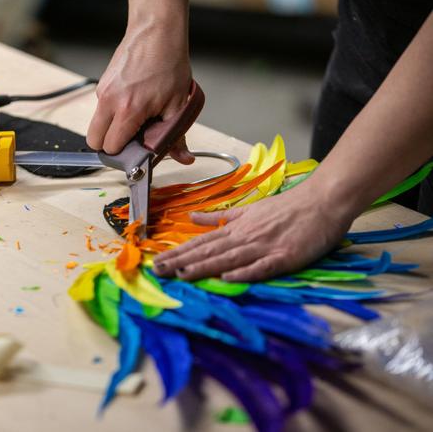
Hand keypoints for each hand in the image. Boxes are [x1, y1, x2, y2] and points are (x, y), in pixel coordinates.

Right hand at [87, 17, 194, 163]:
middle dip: (110, 145)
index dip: (124, 153)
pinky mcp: (102, 83)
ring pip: (96, 125)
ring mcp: (103, 91)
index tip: (137, 150)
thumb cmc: (168, 63)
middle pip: (94, 141)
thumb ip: (176, 136)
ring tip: (135, 118)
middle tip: (131, 139)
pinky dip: (112, 113)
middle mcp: (109, 101)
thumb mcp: (178, 104)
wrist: (156, 31)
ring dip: (111, 129)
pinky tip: (133, 101)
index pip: (111, 147)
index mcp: (128, 110)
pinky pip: (101, 108)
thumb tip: (183, 158)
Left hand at [152, 181, 355, 281]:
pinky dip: (245, 272)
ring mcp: (263, 247)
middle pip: (208, 251)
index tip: (157, 262)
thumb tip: (192, 217)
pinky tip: (228, 278)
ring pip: (228, 258)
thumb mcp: (247, 210)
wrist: (321, 201)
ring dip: (204, 267)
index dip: (178, 253)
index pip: (201, 242)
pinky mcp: (283, 256)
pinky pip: (261, 266)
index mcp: (235, 228)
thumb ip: (219, 217)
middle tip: (158, 271)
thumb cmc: (285, 208)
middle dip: (182, 262)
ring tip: (182, 274)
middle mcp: (244, 237)